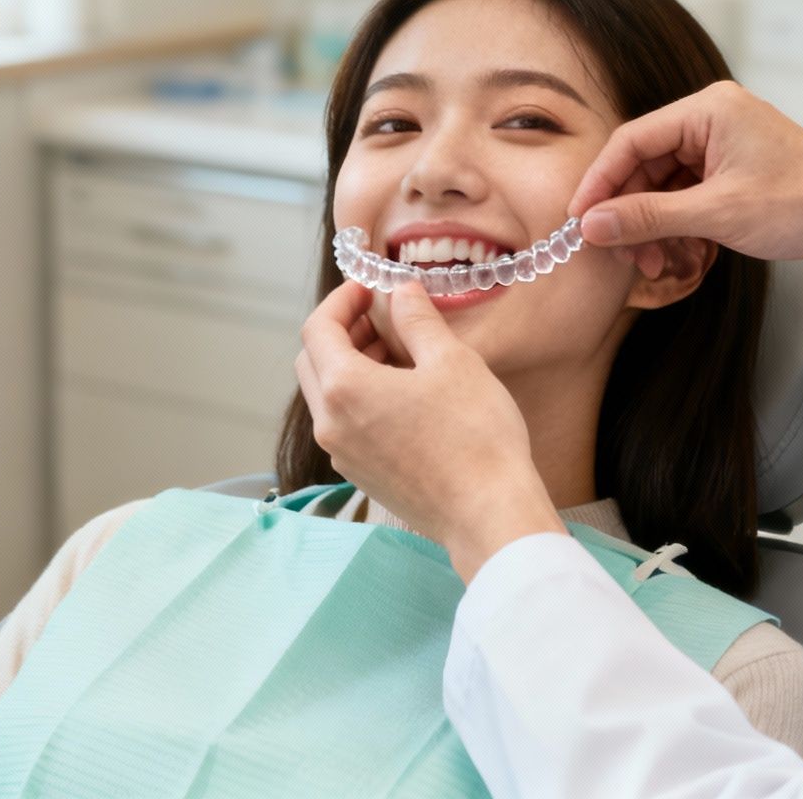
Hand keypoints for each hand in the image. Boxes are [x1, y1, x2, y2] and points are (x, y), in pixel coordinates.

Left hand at [296, 280, 564, 581]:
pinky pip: (344, 424)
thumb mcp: (451, 361)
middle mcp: (330, 425)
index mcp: (344, 389)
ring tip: (398, 350)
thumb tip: (400, 291)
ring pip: (327, 395)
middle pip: (313, 361)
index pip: (317, 329)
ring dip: (351, 364)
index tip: (368, 287)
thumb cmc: (474, 435)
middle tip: (381, 315)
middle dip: (341, 331)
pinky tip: (403, 392)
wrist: (489, 514)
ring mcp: (343, 455)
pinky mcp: (361, 475)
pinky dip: (360, 397)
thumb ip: (417, 319)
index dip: (341, 300)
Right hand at [566, 81, 802, 290]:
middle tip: (615, 252)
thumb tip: (592, 225)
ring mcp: (724, 147)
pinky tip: (673, 254)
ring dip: (651, 225)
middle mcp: (713, 120)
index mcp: (709, 109)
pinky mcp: (733, 174)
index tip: (579, 219)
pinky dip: (675, 226)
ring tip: (648, 263)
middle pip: (644, 164)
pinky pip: (686, 197)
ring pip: (663, 185)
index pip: (632, 140)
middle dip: (627, 211)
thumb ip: (648, 217)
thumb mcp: (717, 214)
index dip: (600, 181)